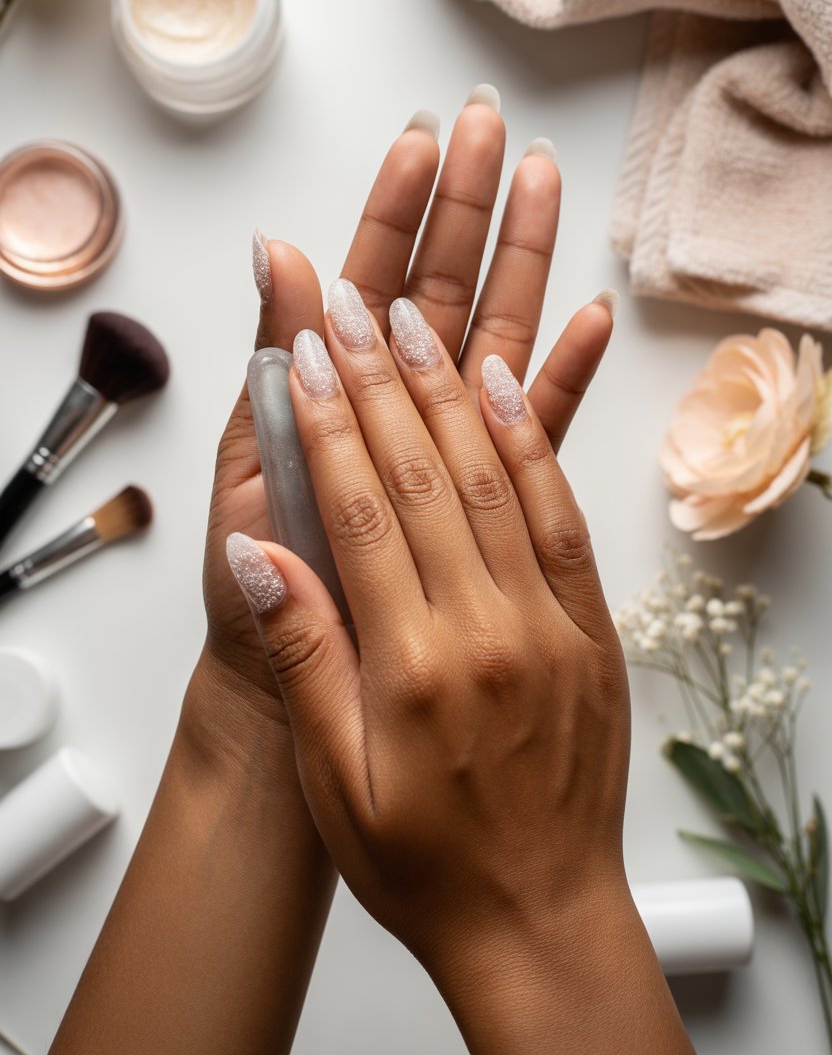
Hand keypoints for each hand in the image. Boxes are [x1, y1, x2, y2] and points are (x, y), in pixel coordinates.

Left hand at [200, 90, 613, 742]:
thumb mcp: (253, 458)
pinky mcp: (486, 497)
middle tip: (493, 126)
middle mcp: (395, 404)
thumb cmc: (258, 583)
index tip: (424, 142)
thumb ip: (274, 358)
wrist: (284, 682)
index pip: (370, 275)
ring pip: (493, 334)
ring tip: (548, 187)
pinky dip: (561, 374)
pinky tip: (590, 318)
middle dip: (467, 206)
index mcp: (335, 386)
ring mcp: (444, 445)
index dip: (398, 209)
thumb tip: (274, 252)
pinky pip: (534, 426)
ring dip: (522, 261)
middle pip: (441, 288)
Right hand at [226, 286, 691, 1053]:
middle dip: (383, 380)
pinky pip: (560, 515)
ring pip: (494, 478)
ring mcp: (549, 623)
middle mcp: (487, 628)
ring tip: (419, 321)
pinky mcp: (590, 628)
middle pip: (425, 475)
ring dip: (451, 391)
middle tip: (355, 308)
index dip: (332, 424)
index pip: (361, 512)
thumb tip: (262, 555)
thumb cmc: (430, 863)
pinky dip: (532, 443)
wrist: (541, 917)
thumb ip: (306, 655)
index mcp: (414, 665)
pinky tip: (507, 388)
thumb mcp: (338, 777)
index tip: (312, 357)